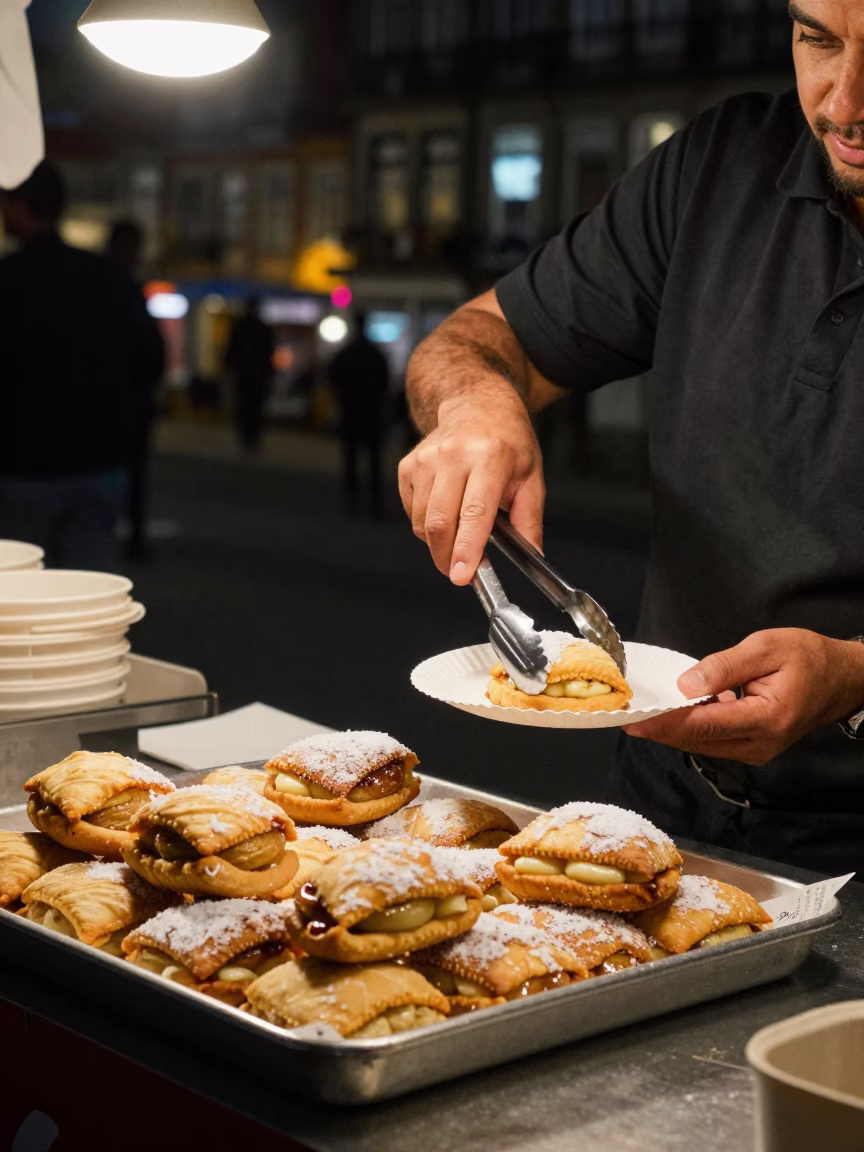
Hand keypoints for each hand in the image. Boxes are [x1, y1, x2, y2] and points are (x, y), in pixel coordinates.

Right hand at [398, 394, 544, 583]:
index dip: (467, 548)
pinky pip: (412, 511)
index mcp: (490, 457)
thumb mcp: (531, 476)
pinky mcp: (409, 465)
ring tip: (458, 534)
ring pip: (422, 522)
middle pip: (439, 522)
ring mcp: (427, 459)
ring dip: (437, 542)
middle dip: (447, 557)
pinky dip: (425, 524)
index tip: (462, 575)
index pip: (474, 512)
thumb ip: (530, 520)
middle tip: (459, 571)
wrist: (477, 405)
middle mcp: (454, 455)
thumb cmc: (507, 441)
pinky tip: (445, 511)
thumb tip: (533, 554)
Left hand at [622, 628, 863, 765]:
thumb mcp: (766, 648)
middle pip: (697, 740)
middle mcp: (759, 744)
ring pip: (701, 744)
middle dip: (660, 728)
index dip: (665, 723)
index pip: (703, 726)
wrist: (841, 679)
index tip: (633, 721)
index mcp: (765, 719)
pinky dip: (690, 728)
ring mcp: (756, 751)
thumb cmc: (809, 657)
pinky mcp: (752, 747)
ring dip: (672, 729)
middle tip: (624, 714)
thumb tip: (685, 685)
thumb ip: (724, 667)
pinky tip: (673, 711)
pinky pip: (712, 741)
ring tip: (642, 711)